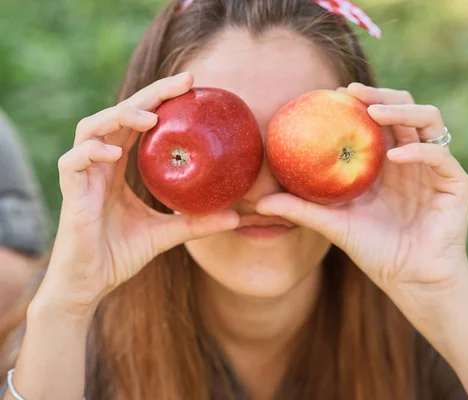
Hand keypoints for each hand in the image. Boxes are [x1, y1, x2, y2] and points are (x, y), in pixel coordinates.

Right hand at [39, 72, 238, 315]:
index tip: (193, 86)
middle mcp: (100, 162)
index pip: (139, 121)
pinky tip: (116, 153)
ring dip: (121, 116)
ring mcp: (83, 174)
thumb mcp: (166, 234)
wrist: (90, 284)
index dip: (162, 99)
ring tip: (151, 119)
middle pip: (120, 113)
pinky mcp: (70, 192)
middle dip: (151, 93)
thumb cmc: (121, 254)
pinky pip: (74, 162)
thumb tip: (237, 216)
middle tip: (185, 82)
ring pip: (92, 126)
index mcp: (119, 166)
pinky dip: (93, 152)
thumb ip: (196, 222)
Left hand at [257, 83, 467, 296]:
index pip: (378, 118)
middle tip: (351, 92)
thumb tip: (258, 202)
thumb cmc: (374, 251)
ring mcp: (436, 167)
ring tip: (375, 113)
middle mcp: (412, 157)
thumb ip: (301, 209)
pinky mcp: (456, 183)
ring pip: (429, 120)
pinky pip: (440, 155)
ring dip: (403, 110)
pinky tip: (394, 156)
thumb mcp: (334, 225)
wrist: (410, 280)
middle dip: (380, 95)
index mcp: (387, 161)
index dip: (359, 102)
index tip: (332, 94)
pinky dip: (419, 150)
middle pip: (403, 109)